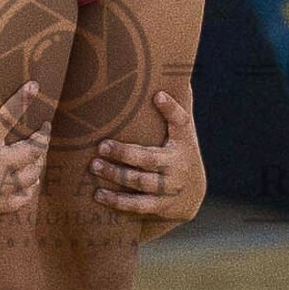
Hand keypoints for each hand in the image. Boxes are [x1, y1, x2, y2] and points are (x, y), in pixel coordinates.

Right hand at [0, 72, 49, 231]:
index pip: (7, 118)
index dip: (23, 99)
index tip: (35, 87)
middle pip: (33, 150)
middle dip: (43, 136)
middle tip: (44, 127)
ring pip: (33, 174)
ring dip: (39, 162)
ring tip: (40, 152)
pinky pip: (24, 198)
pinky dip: (30, 188)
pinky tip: (30, 181)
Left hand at [89, 89, 204, 225]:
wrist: (194, 192)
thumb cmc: (179, 152)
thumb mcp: (182, 132)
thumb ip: (174, 110)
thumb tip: (161, 83)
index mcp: (182, 143)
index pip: (181, 122)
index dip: (171, 109)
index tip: (158, 95)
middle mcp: (177, 166)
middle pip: (149, 159)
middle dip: (124, 153)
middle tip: (100, 146)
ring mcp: (169, 189)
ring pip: (140, 182)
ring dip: (116, 175)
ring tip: (95, 166)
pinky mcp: (161, 207)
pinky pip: (137, 205)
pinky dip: (117, 201)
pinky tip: (99, 194)